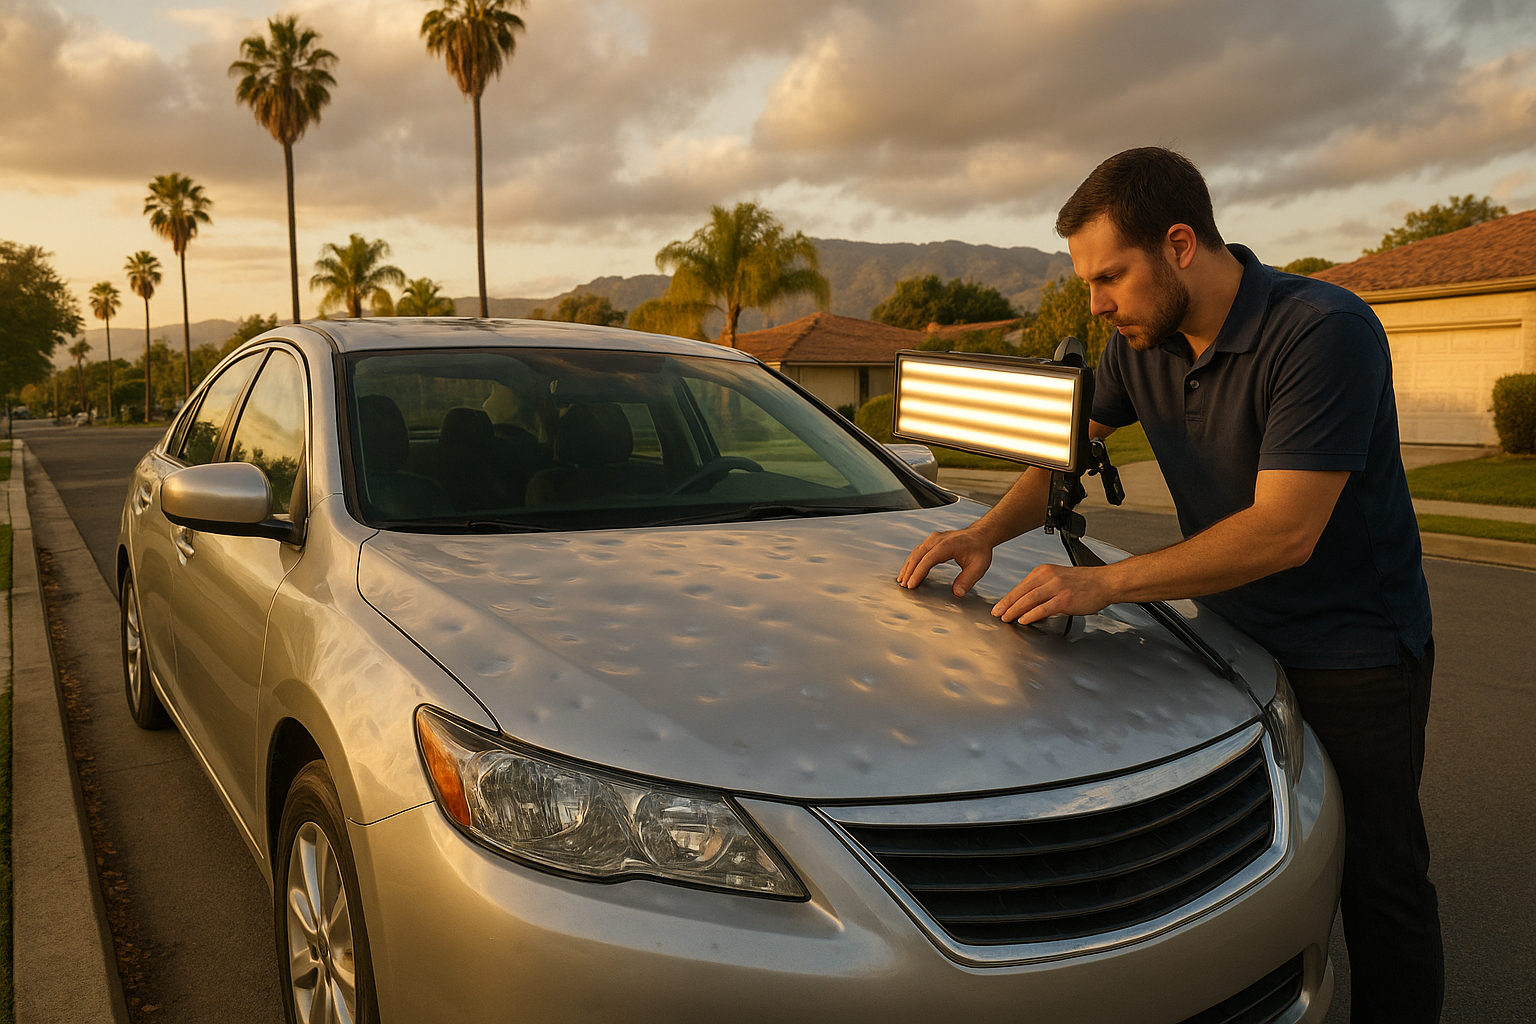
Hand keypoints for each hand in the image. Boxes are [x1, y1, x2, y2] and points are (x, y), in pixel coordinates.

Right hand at [897, 527, 994, 595]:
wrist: (980, 535)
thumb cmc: (979, 550)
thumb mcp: (978, 567)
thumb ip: (967, 580)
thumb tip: (957, 593)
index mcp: (946, 545)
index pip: (927, 560)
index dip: (918, 573)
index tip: (911, 585)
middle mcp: (937, 540)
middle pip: (917, 556)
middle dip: (909, 571)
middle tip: (903, 585)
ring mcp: (933, 539)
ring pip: (916, 552)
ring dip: (908, 566)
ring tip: (901, 580)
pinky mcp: (932, 541)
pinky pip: (918, 551)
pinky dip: (912, 561)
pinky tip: (908, 569)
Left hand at [992, 563, 1115, 624]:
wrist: (1105, 582)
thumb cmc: (1084, 582)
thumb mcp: (1059, 579)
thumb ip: (1042, 588)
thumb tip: (1027, 603)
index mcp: (1044, 571)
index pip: (1021, 586)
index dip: (1008, 598)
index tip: (999, 607)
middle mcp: (1049, 577)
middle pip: (1022, 592)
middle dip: (1007, 604)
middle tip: (997, 614)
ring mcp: (1057, 587)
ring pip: (1030, 599)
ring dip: (1015, 610)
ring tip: (1006, 618)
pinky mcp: (1065, 599)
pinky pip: (1044, 607)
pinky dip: (1032, 614)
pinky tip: (1024, 620)